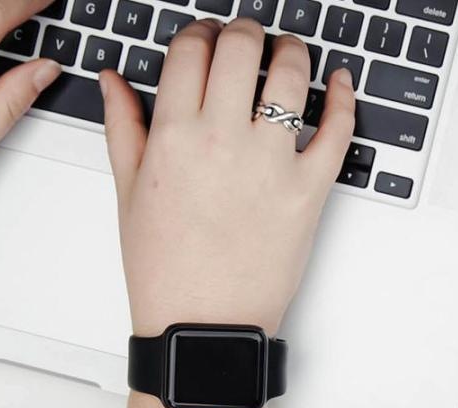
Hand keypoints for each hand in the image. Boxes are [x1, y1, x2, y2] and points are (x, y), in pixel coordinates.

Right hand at [102, 18, 356, 407]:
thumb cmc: (165, 268)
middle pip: (241, 48)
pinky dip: (344, 97)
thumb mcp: (128, 192)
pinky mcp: (310, 189)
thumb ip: (123, 125)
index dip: (199, 33)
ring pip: (291, 76)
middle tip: (247, 37)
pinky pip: (337, 129)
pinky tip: (339, 82)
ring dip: (292, 50)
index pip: (190, 50)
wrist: (203, 325)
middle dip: (244, 31)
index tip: (206, 38)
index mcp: (173, 136)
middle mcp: (223, 141)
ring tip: (288, 52)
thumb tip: (113, 79)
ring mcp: (271, 163)